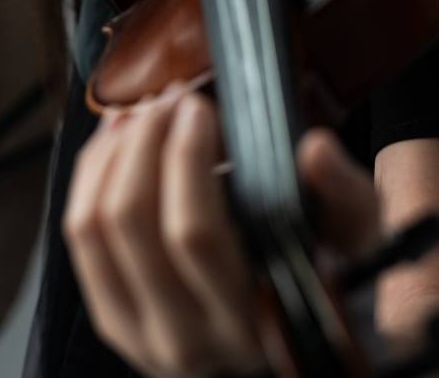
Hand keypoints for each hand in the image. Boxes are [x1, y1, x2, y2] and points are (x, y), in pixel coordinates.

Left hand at [63, 89, 381, 377]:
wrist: (303, 338)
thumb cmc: (330, 275)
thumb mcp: (359, 238)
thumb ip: (347, 194)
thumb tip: (314, 149)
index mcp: (250, 322)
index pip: (194, 235)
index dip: (185, 157)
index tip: (199, 107)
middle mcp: (188, 339)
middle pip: (131, 223)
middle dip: (145, 141)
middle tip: (170, 100)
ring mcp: (140, 335)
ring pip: (93, 227)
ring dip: (112, 153)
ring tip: (143, 112)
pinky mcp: (114, 319)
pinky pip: (80, 239)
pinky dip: (91, 176)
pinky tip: (117, 139)